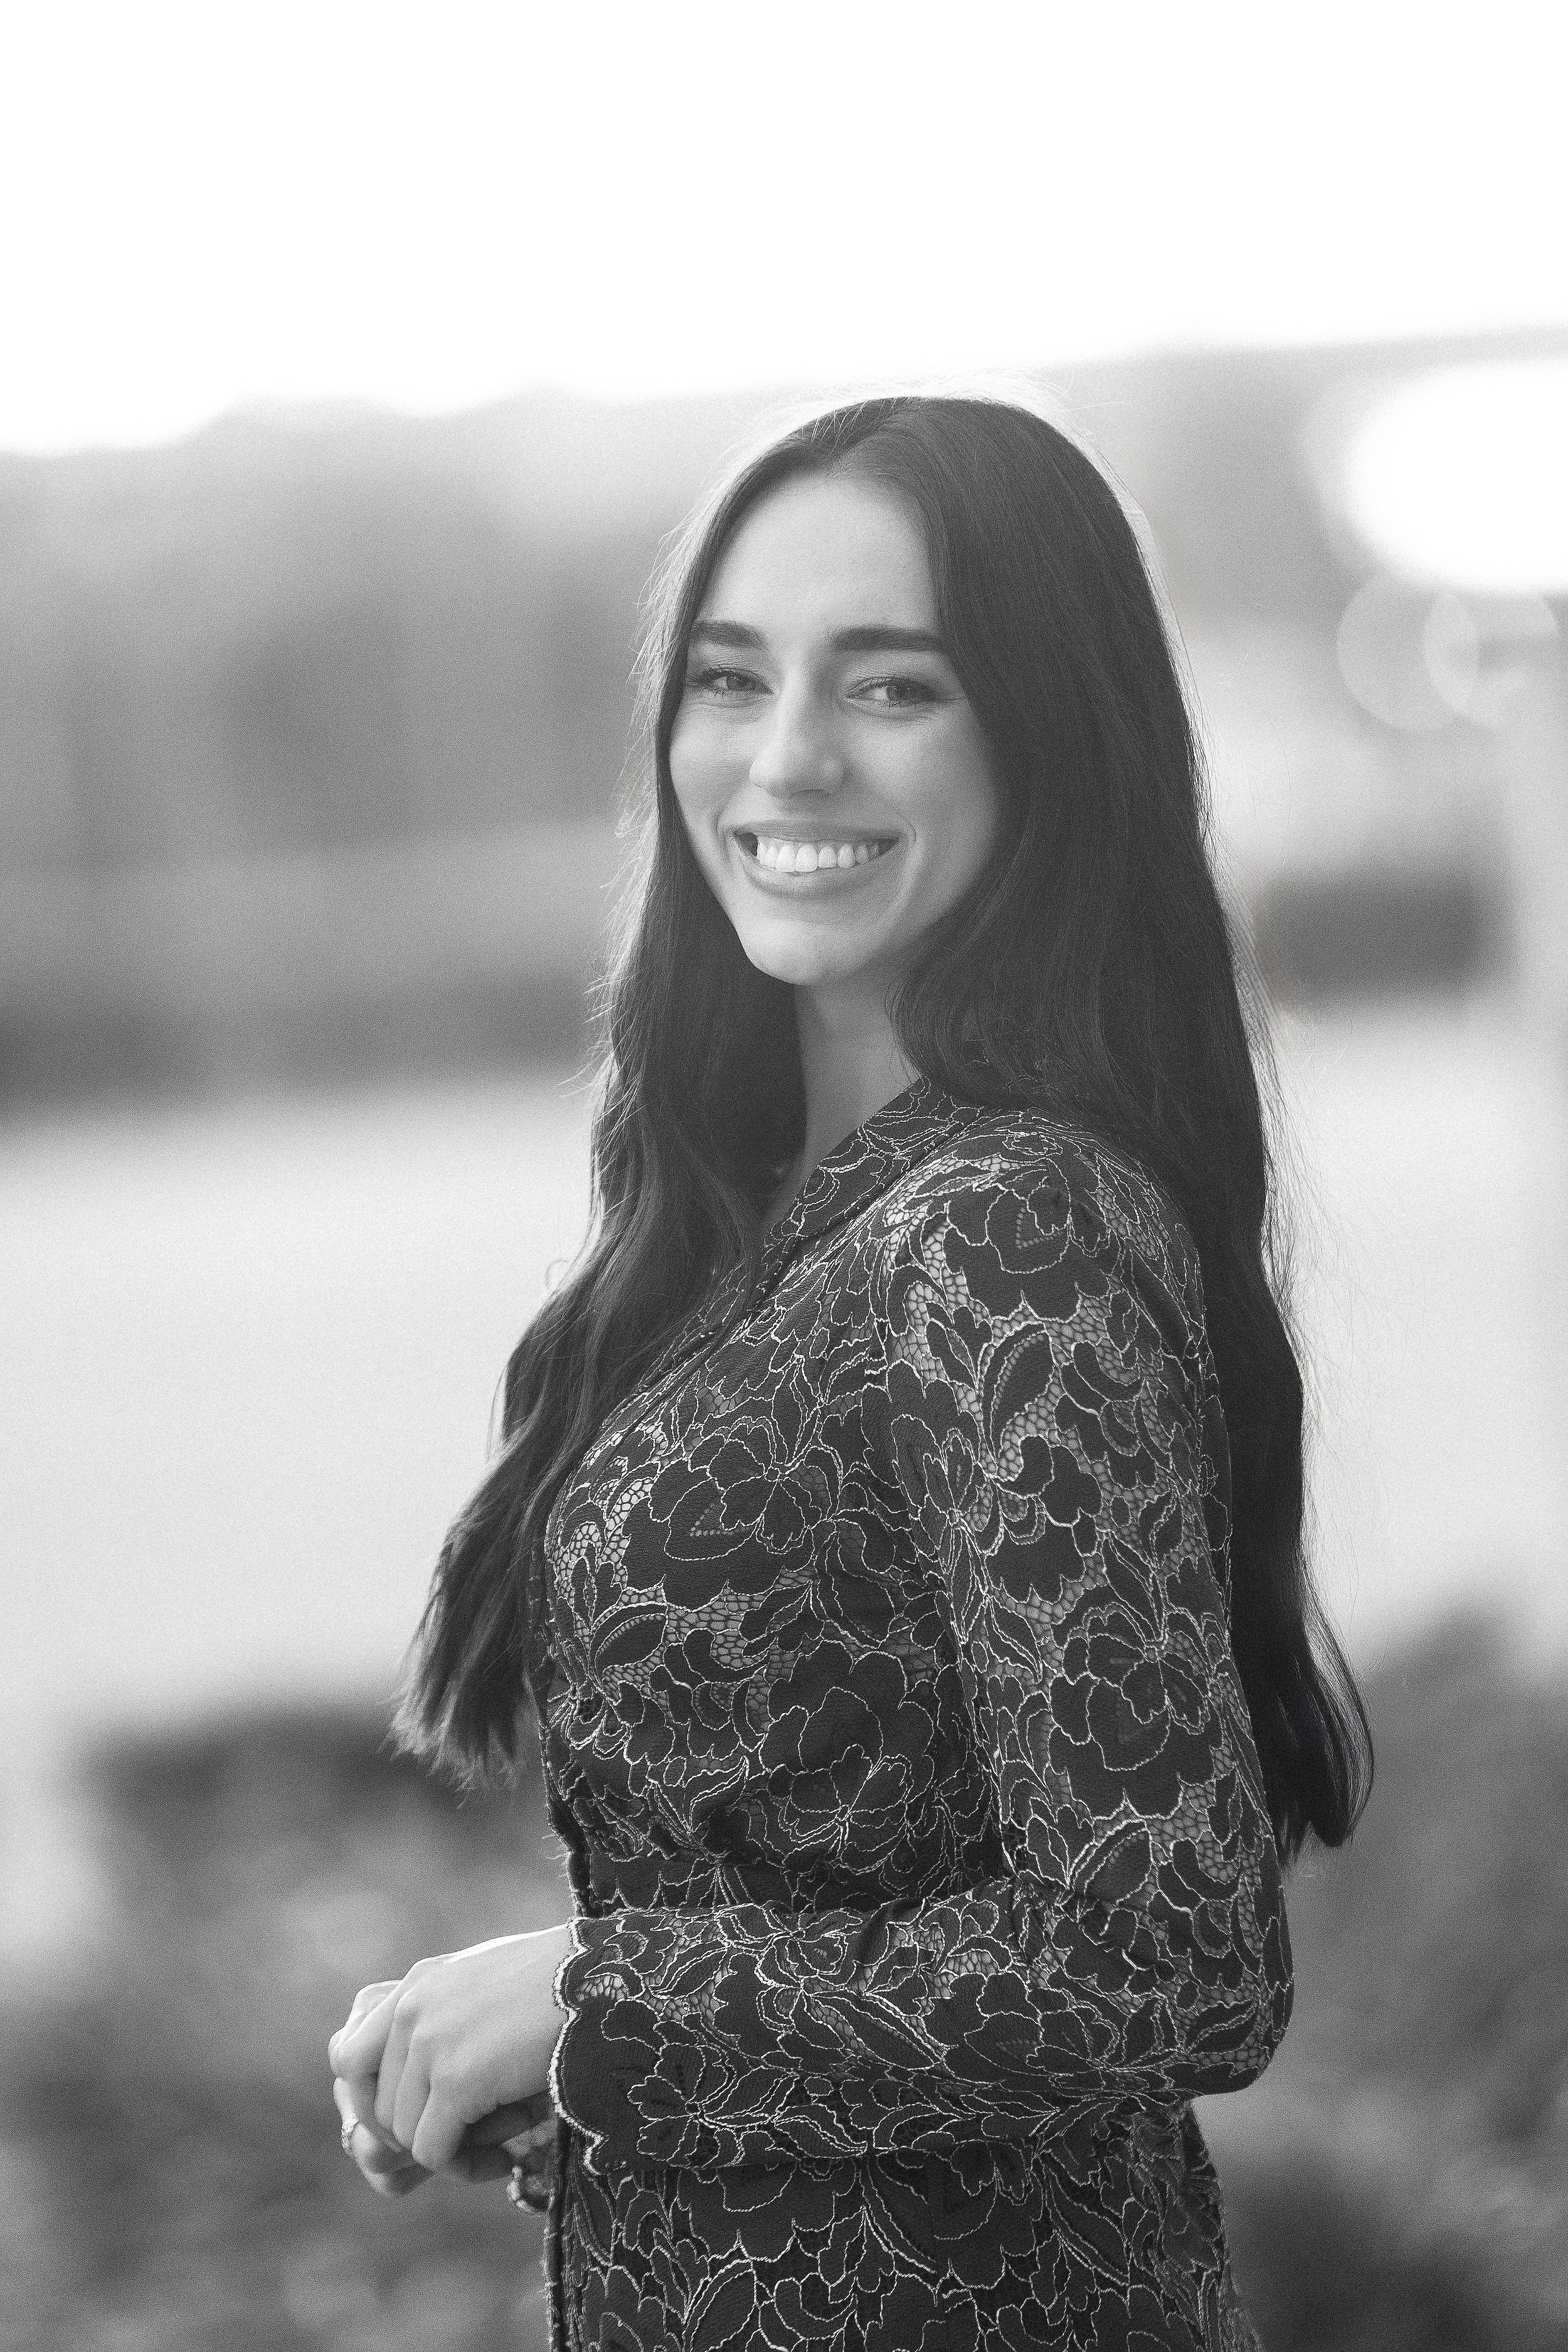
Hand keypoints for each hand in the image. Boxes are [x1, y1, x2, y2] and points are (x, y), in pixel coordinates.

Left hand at [328, 1924, 575, 2174]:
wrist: (605, 1981)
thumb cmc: (563, 1989)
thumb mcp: (487, 1990)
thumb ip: (445, 2020)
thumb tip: (421, 2087)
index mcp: (417, 1983)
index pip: (348, 2057)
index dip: (374, 2100)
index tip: (421, 2117)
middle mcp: (411, 2007)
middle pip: (372, 2107)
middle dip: (412, 2135)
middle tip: (462, 2139)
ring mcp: (429, 2041)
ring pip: (403, 2137)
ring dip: (451, 2149)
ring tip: (504, 2134)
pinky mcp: (455, 2078)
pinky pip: (434, 2153)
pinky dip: (467, 2167)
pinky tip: (506, 2155)